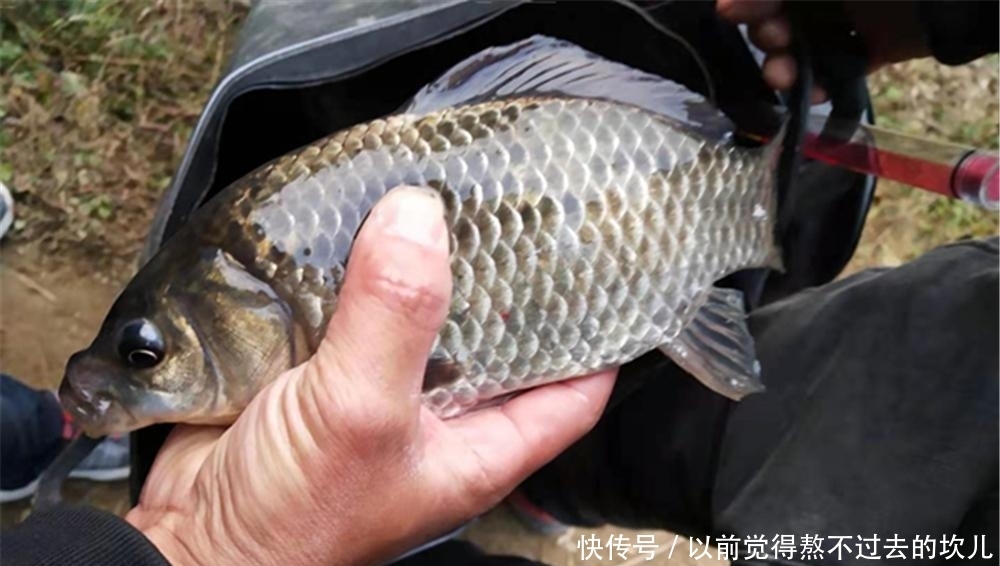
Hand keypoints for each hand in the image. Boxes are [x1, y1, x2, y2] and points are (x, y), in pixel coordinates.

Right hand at [125, 186, 616, 565]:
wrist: (190, 544)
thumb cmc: (290, 521)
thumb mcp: (361, 414)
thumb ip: (395, 317)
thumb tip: (420, 215)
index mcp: (480, 447)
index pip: (573, 389)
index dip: (600, 333)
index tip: (606, 266)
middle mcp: (439, 417)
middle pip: (495, 336)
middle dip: (501, 277)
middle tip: (513, 205)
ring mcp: (380, 392)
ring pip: (419, 314)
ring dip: (420, 263)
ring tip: (438, 193)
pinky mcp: (323, 372)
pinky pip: (353, 309)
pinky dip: (354, 270)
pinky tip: (357, 223)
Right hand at [717, 0, 929, 101]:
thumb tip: (724, 7)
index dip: (748, 4)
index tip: (731, 13)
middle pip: (781, 16)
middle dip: (766, 34)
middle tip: (772, 39)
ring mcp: (854, 18)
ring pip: (805, 46)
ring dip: (785, 65)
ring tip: (782, 77)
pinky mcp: (875, 48)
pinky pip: (840, 69)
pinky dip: (823, 86)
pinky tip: (814, 94)